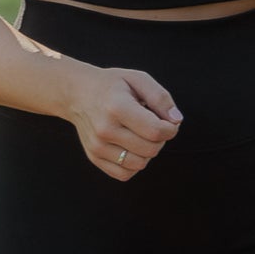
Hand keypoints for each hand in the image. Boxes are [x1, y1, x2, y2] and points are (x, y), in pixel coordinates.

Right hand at [63, 62, 182, 180]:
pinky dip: (134, 164)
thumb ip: (160, 97)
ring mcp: (98, 146)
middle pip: (150, 150)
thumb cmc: (113, 86)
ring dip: (148, 152)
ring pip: (140, 164)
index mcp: (116, 107)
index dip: (170, 129)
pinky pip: (125, 174)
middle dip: (160, 140)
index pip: (155, 131)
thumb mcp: (138, 79)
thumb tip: (176, 121)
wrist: (78, 94)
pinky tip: (132, 147)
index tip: (170, 122)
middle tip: (154, 126)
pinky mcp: (94, 157)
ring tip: (141, 135)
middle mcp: (105, 129)